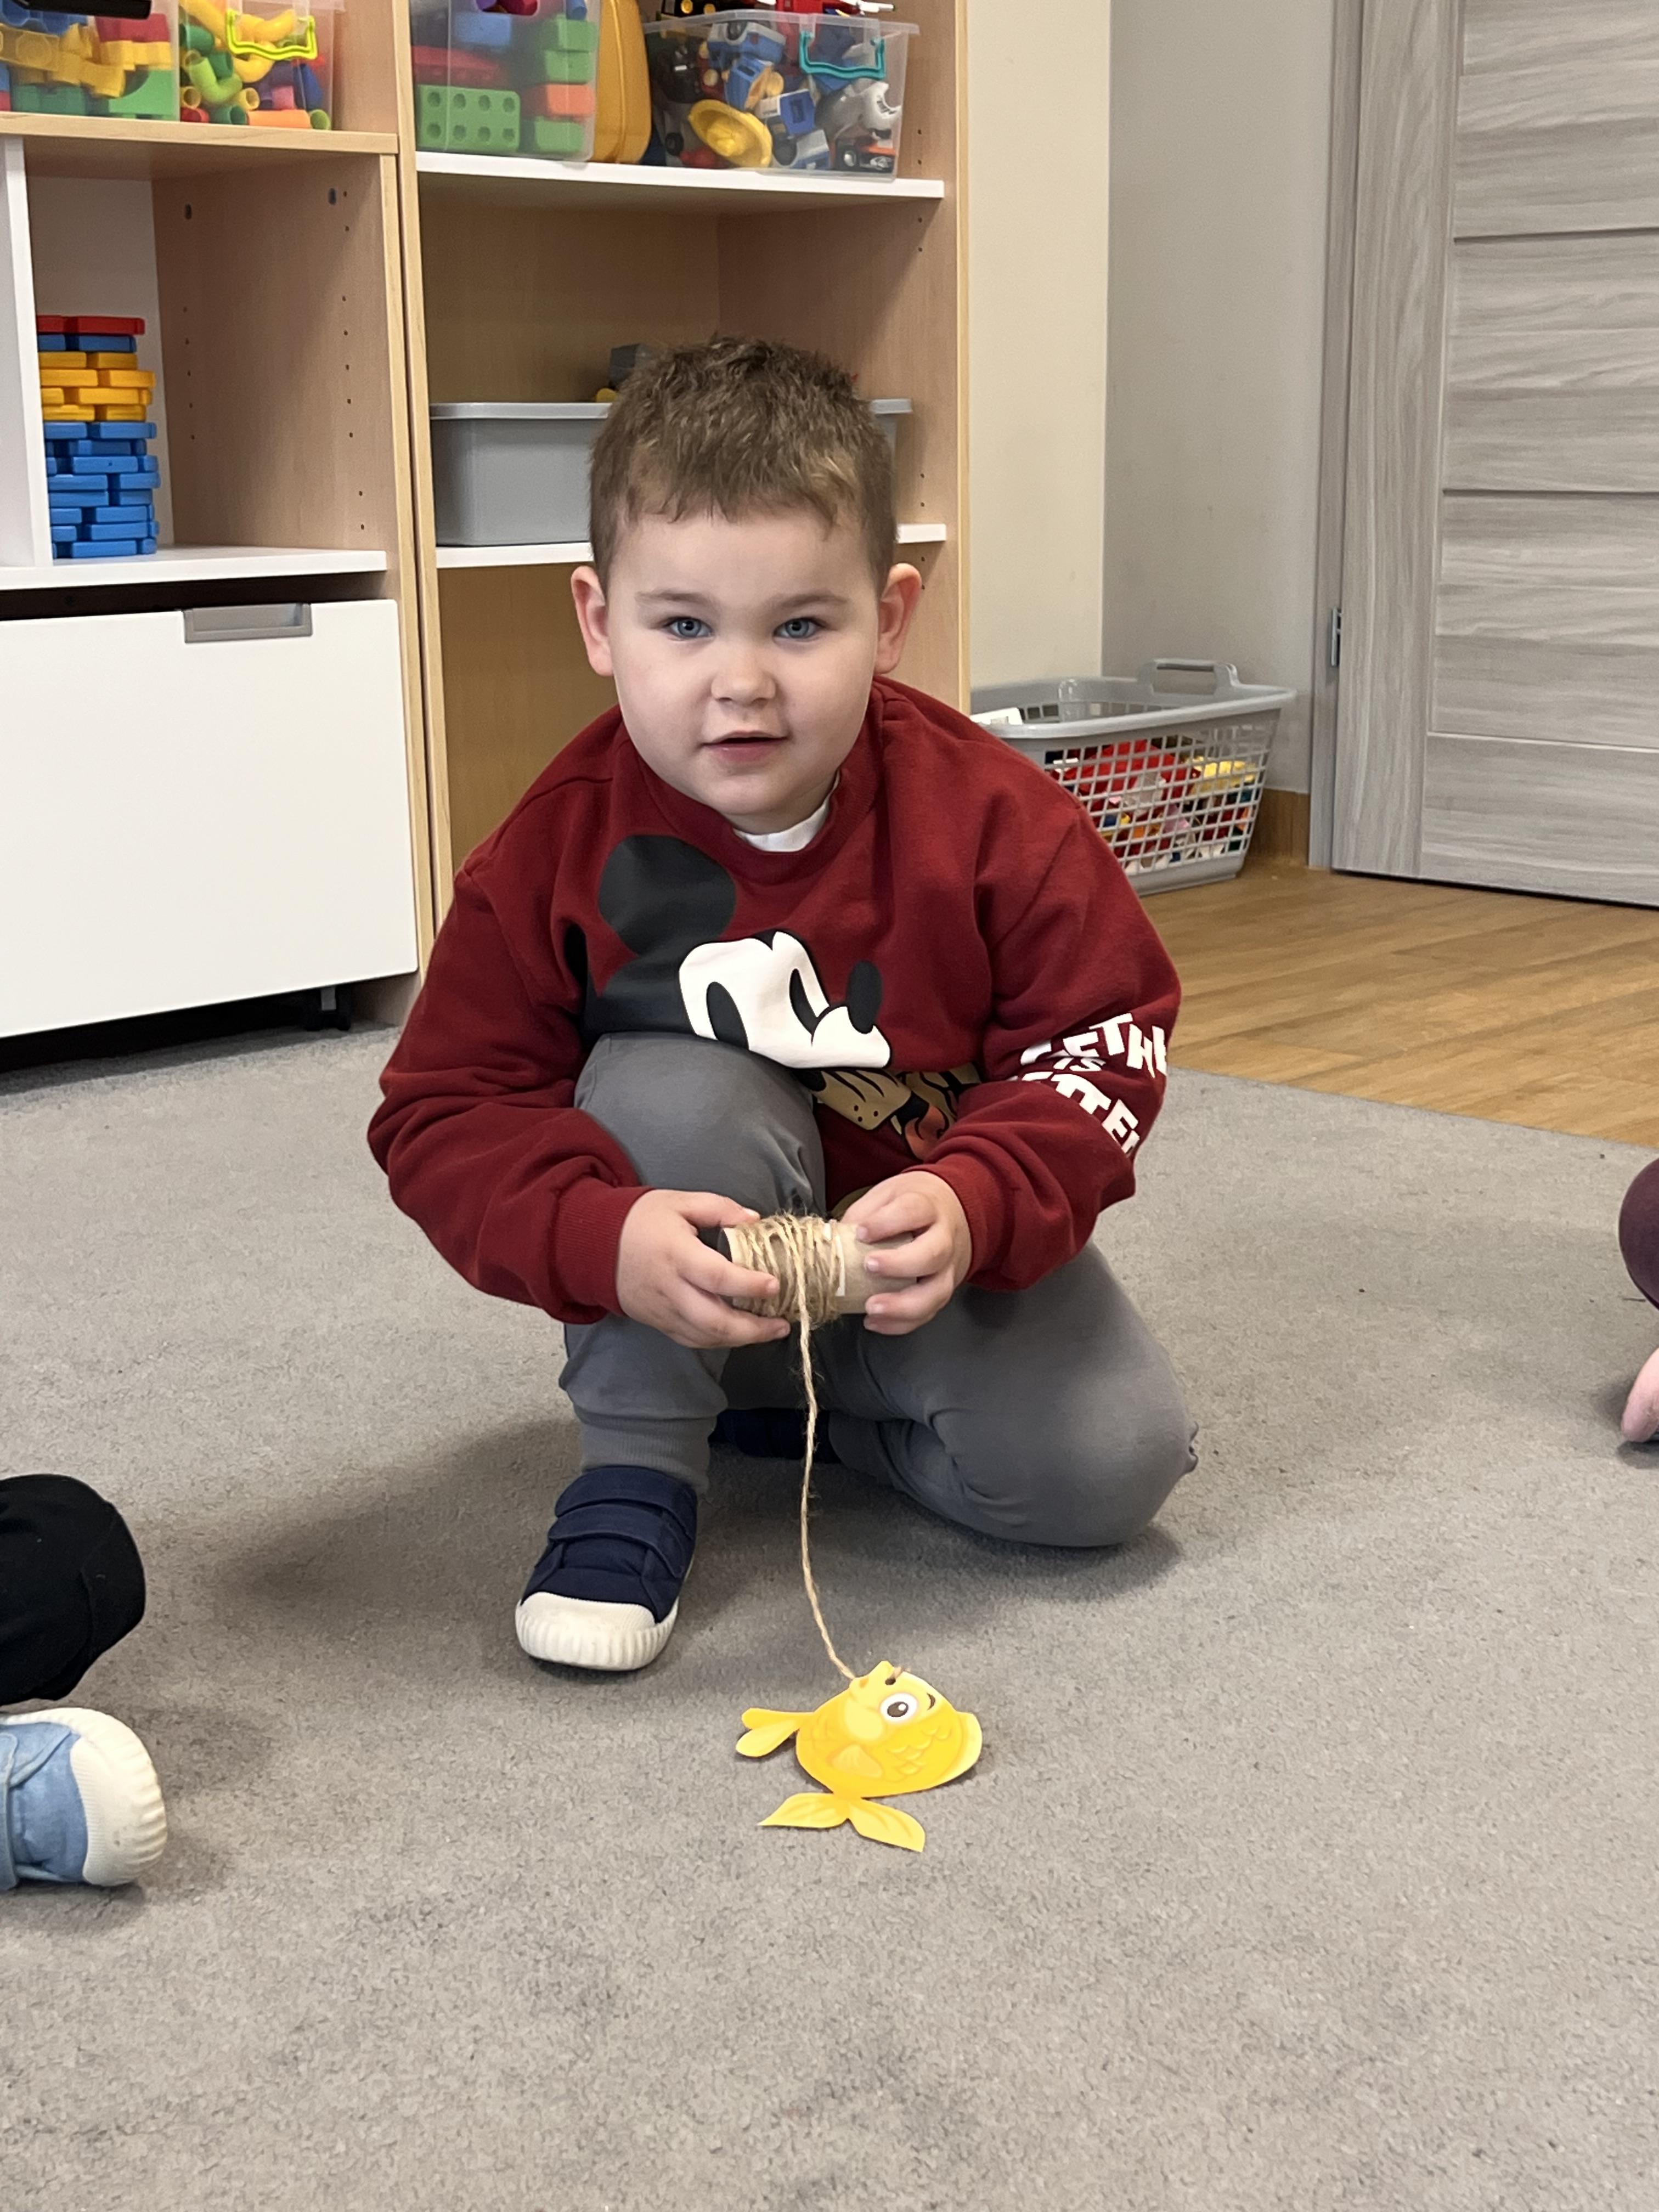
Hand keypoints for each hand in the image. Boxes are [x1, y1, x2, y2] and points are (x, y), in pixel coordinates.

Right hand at [616, 1191, 791, 1349]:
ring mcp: (663, 1311)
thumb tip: (754, 1221)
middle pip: (714, 1321)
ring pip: (706, 1337)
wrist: (593, 1246)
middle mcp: (670, 1289)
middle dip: (753, 1330)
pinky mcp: (658, 1323)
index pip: (716, 1278)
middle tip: (783, 1324)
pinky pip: (692, 1340)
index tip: (775, 1285)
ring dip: (741, 1340)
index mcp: (676, 1255)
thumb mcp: (679, 1202)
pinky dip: (719, 1342)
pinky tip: (740, 1334)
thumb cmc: (640, 1220)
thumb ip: (719, 1208)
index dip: (748, 1285)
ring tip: (770, 1331)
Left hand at [842, 1171, 971, 1336]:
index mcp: (929, 1206)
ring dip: (903, 1305)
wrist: (954, 1214)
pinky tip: (876, 1322)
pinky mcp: (943, 1291)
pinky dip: (901, 1323)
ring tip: (872, 1308)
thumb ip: (865, 1213)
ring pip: (936, 1292)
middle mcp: (945, 1239)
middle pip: (932, 1254)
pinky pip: (928, 1313)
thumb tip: (836, 1240)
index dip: (887, 1223)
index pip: (913, 1211)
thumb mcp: (888, 1194)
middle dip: (900, 1265)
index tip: (862, 1232)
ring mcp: (948, 1269)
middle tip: (869, 1267)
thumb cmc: (914, 1204)